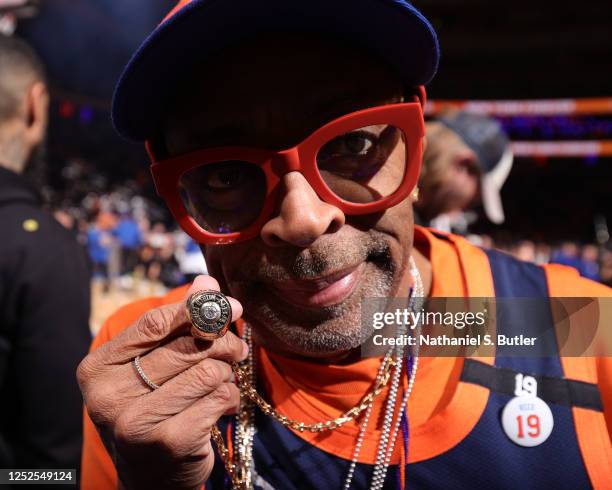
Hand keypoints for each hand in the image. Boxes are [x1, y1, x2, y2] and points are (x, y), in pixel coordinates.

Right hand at [77, 275, 246, 489]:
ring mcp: (136, 424)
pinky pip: (220, 398)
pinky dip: (230, 397)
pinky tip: (220, 406)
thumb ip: (177, 323)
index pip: (152, 324)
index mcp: (97, 369)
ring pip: (209, 371)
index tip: (228, 304)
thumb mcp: (153, 364)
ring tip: (222, 380)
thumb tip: (205, 281)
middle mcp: (108, 397)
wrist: (151, 476)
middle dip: (222, 342)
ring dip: (226, 373)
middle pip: (186, 346)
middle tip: (236, 347)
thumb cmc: (153, 408)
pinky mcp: (170, 442)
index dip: (196, 309)